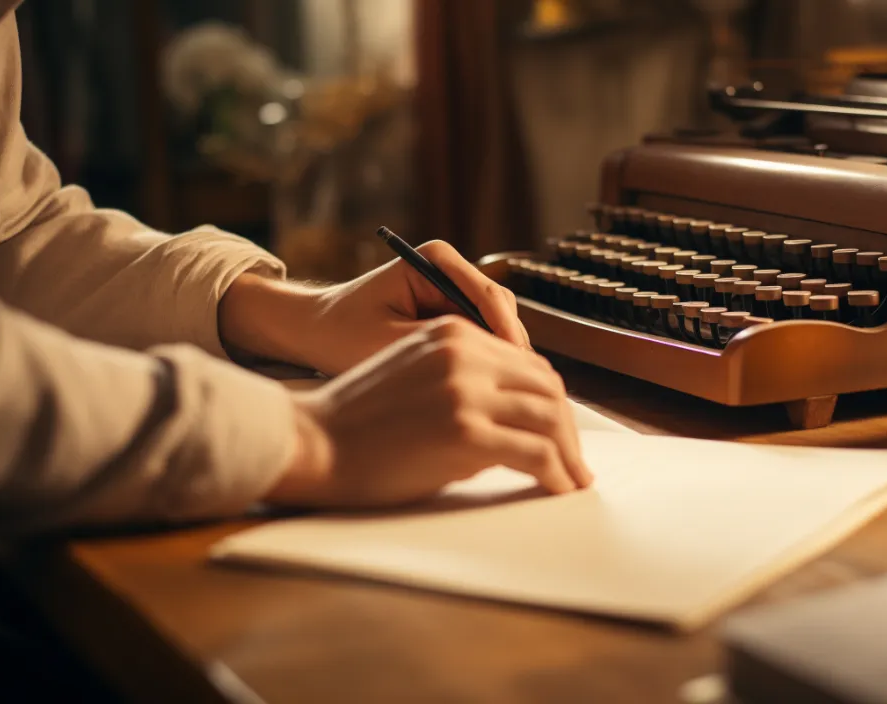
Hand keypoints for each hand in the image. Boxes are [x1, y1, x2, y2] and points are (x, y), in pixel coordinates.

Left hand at [220, 240, 530, 375]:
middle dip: (510, 352)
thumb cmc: (339, 333)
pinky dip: (485, 365)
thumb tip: (493, 369)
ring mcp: (452, 290)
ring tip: (508, 401)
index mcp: (436, 259)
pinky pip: (480, 338)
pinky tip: (488, 397)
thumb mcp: (391, 343)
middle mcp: (451, 269)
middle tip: (522, 394)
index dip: (508, 339)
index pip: (489, 298)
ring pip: (496, 327)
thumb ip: (442, 350)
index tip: (518, 374)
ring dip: (501, 361)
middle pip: (501, 311)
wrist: (310, 330)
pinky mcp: (449, 312)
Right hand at [267, 316, 590, 508]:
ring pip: (550, 418)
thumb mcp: (414, 373)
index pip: (527, 363)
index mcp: (453, 334)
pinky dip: (557, 475)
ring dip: (569, 454)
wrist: (312, 442)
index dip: (550, 401)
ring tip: (573, 481)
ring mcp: (468, 391)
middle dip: (568, 428)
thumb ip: (463, 380)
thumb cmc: (356, 421)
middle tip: (575, 462)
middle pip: (547, 386)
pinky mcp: (467, 432)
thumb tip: (514, 420)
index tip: (559, 431)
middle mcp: (466, 354)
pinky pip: (536, 453)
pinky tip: (559, 490)